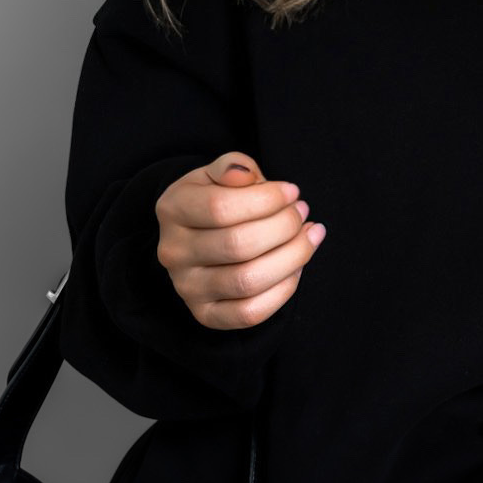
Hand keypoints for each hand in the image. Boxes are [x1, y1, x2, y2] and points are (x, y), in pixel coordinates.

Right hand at [155, 152, 326, 329]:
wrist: (199, 236)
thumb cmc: (216, 200)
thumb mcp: (219, 174)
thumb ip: (234, 167)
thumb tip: (247, 176)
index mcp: (172, 209)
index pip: (220, 208)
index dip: (266, 199)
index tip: (292, 192)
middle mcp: (173, 252)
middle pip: (238, 245)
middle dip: (284, 227)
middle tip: (302, 213)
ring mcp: (187, 288)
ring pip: (247, 281)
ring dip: (292, 257)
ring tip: (310, 236)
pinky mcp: (206, 315)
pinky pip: (250, 313)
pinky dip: (283, 291)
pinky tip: (297, 267)